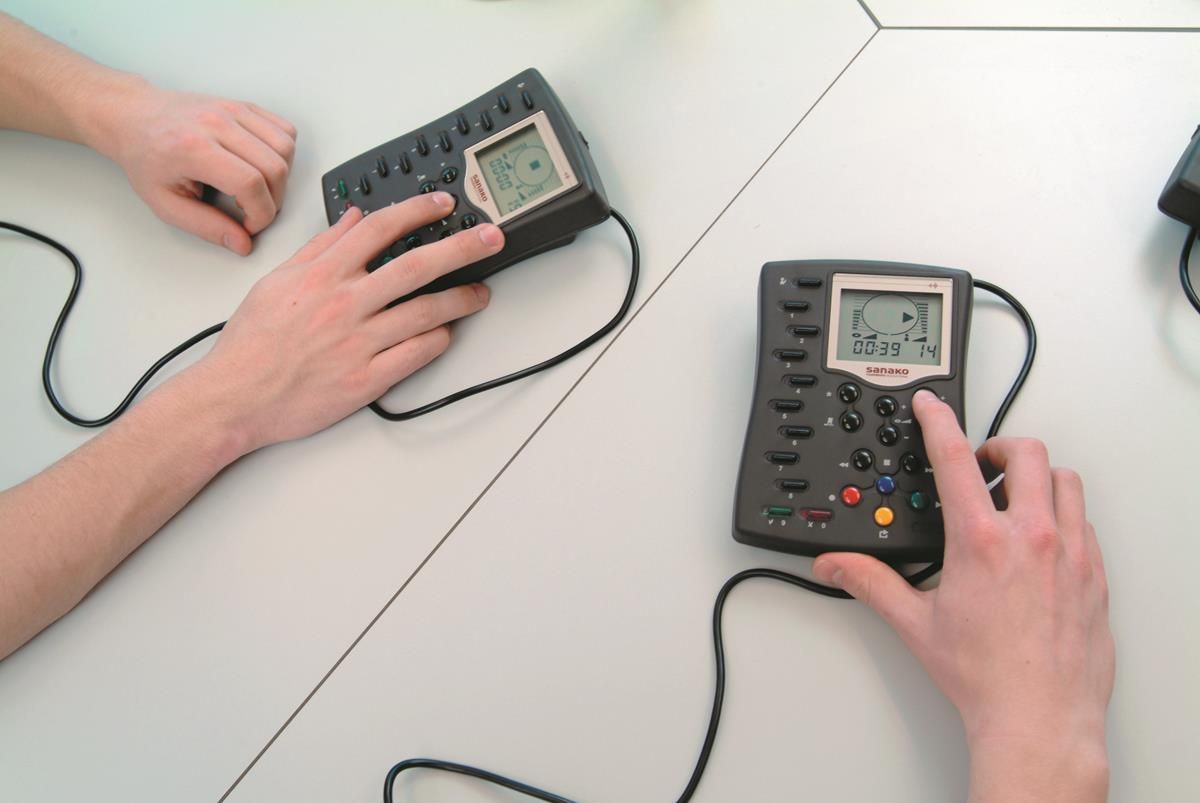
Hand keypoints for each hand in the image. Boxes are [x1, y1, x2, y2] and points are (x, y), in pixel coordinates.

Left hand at [95, 82, 296, 254]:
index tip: (250, 225)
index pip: (250, 183)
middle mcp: (216, 123)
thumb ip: (206, 226)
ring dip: (281, 177)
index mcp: (193, 148)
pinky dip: (283, 153)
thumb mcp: (165, 203)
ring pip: (286, 148)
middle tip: (254, 210)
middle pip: (274, 167)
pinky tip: (262, 165)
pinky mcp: (243, 105)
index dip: (260, 214)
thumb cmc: (146, 158)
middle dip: (274, 200)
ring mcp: (232, 109)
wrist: (133, 117)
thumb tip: (243, 244)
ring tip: (258, 188)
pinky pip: (285, 130)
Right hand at [191, 192, 502, 452]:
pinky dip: (438, 340)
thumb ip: (319, 247)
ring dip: (462, 299)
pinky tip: (448, 333)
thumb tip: (351, 218)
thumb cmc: (252, 344)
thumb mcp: (276, 281)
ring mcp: (359, 342)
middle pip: (417, 265)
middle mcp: (345, 304)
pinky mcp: (366, 379)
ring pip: (426, 311)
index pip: (380, 228)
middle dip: (462, 247)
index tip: (444, 204)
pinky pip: (416, 354)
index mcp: (322, 275)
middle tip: (491, 239)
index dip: (419, 210)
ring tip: (480, 293)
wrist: (234, 398)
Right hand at [813, 390, 1113, 802]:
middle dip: (1000, 447)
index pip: (956, 458)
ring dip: (1039, 478)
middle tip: (983, 463)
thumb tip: (834, 567)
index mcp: (980, 541)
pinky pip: (1085, 523)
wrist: (1039, 717)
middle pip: (1025, 452)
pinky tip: (1044, 541)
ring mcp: (1070, 553)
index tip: (931, 405)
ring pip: (1066, 480)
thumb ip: (870, 583)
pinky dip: (1064, 516)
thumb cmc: (984, 676)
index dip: (939, 421)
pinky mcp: (1094, 575)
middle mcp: (1031, 537)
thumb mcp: (915, 623)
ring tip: (1016, 498)